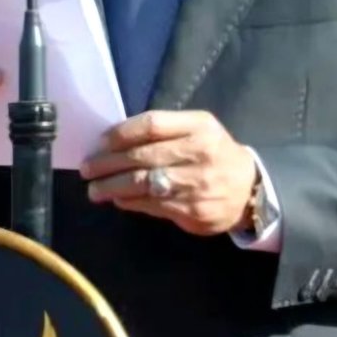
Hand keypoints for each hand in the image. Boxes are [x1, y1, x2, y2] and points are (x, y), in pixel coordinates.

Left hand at [79, 111, 256, 236]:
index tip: (100, 142)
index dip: (121, 133)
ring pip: (143, 184)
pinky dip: (129, 202)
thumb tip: (116, 140)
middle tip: (87, 168)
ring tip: (94, 189)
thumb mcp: (199, 130)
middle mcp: (199, 153)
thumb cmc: (214, 153)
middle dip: (108, 163)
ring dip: (112, 187)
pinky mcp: (192, 211)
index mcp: (199, 127)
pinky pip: (152, 205)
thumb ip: (165, 130)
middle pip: (142, 156)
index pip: (152, 125)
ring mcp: (196, 184)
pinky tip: (118, 200)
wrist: (249, 189)